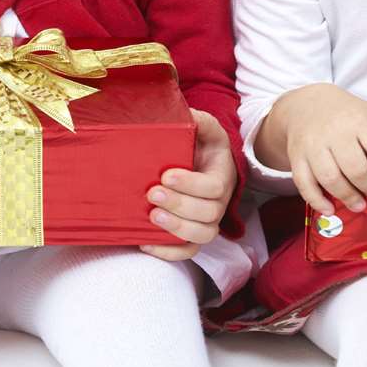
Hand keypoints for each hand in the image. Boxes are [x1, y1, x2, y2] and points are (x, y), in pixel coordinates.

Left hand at [141, 109, 236, 261]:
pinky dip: (168, 253)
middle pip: (209, 214)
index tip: (166, 174)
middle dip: (180, 206)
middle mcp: (218, 203)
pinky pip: (188, 252)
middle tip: (153, 194)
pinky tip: (145, 243)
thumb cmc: (201, 145)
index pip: (214, 188)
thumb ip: (200, 121)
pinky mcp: (192, 234)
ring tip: (152, 216)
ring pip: (202, 236)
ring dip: (176, 229)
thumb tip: (189, 114)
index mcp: (222, 176)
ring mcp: (206, 222)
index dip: (191, 185)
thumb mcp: (205, 128)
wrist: (202, 164)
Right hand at [257, 83, 366, 215]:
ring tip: (359, 206)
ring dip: (347, 196)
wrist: (306, 105)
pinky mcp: (297, 157)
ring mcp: (313, 146)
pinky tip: (330, 210)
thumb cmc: (347, 114)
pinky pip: (304, 182)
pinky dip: (316, 200)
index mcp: (359, 121)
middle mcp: (335, 133)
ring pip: (330, 178)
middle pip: (355, 167)